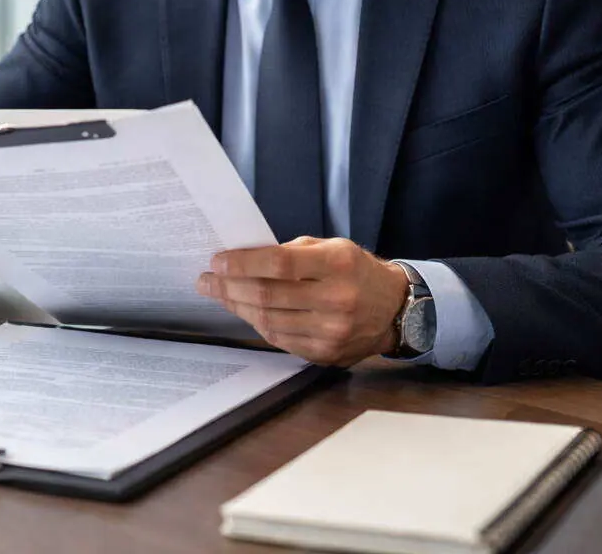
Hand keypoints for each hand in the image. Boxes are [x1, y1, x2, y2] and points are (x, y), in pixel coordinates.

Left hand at [196, 237, 409, 365]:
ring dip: (237, 306)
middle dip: (229, 287)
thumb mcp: (331, 248)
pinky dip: (257, 324)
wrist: (395, 309)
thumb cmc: (356, 271)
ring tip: (219, 294)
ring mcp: (332, 331)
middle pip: (268, 295)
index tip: (217, 261)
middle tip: (206, 280)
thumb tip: (244, 259)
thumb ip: (291, 251)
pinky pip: (279, 339)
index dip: (243, 263)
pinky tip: (245, 311)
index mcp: (338, 264)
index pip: (280, 263)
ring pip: (268, 320)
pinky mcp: (325, 353)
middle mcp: (337, 299)